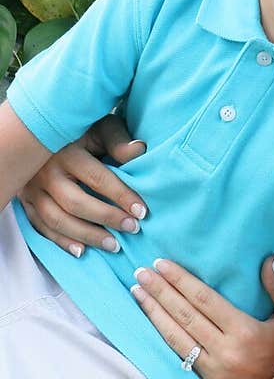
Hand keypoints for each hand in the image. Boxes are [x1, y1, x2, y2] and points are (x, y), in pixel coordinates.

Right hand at [17, 115, 147, 257]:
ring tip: (114, 245)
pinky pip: (41, 227)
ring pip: (57, 220)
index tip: (142, 212)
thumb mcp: (101, 127)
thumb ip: (118, 140)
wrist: (46, 132)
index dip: (121, 196)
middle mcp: (45, 172)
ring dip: (87, 235)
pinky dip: (61, 242)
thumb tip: (139, 150)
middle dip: (106, 219)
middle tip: (132, 229)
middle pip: (75, 203)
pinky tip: (82, 250)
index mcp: (66, 152)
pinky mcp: (26, 202)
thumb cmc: (82, 131)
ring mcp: (32, 189)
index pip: (97, 178)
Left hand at [131, 254, 273, 378]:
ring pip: (176, 338)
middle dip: (159, 292)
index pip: (203, 299)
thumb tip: (268, 258)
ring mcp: (215, 372)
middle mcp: (226, 353)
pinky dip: (163, 337)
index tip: (161, 264)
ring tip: (137, 293)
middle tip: (140, 272)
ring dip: (153, 313)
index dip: (180, 280)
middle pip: (184, 316)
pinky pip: (181, 356)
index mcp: (246, 332)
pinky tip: (151, 322)